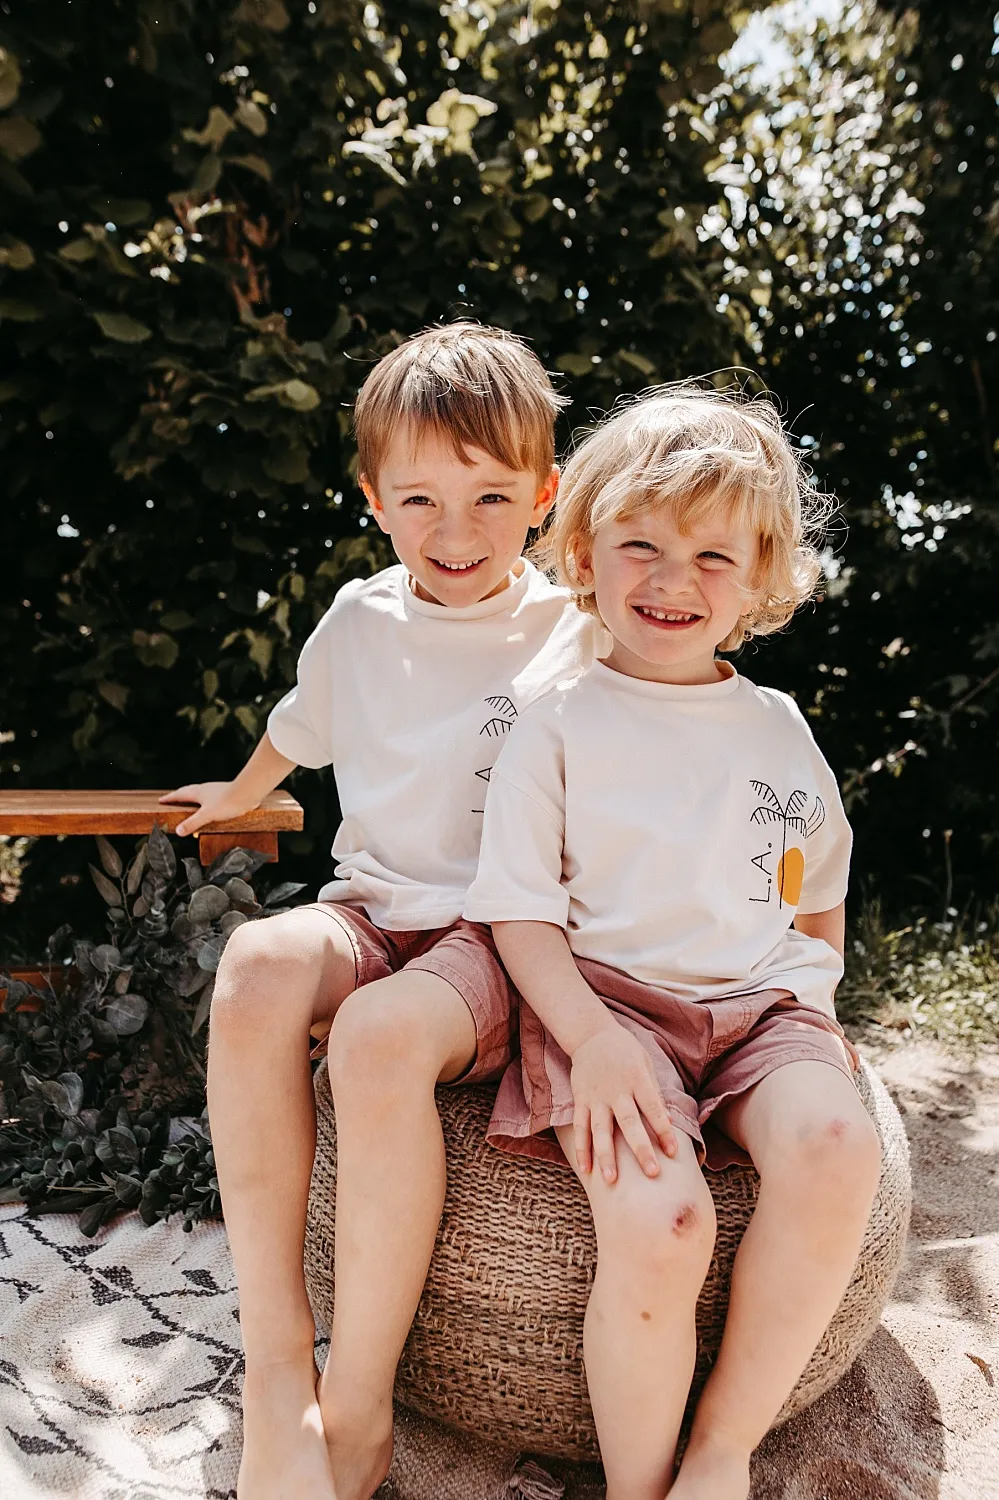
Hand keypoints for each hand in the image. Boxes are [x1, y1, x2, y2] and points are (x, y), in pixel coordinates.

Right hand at [159, 782, 255, 837]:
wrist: (248, 793)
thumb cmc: (228, 802)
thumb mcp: (207, 815)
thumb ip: (193, 823)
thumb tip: (179, 831)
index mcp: (198, 793)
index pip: (180, 794)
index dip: (170, 798)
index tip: (161, 800)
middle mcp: (206, 789)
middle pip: (189, 791)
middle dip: (179, 796)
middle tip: (172, 799)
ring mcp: (216, 791)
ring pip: (200, 793)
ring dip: (193, 798)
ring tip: (190, 804)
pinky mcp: (225, 794)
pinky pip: (211, 798)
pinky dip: (205, 802)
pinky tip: (210, 806)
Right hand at [569, 1025, 676, 1182]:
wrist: (591, 1034)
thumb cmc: (625, 1051)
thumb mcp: (645, 1064)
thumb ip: (654, 1092)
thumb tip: (667, 1121)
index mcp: (637, 1079)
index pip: (653, 1108)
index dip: (663, 1130)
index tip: (673, 1152)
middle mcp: (617, 1090)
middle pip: (629, 1123)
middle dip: (640, 1149)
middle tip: (651, 1173)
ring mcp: (596, 1096)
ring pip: (600, 1129)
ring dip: (606, 1155)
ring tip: (611, 1180)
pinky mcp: (581, 1099)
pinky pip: (580, 1126)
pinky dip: (582, 1148)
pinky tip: (586, 1168)